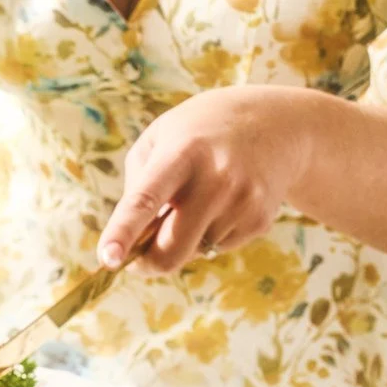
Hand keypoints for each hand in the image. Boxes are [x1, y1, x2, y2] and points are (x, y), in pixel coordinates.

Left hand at [99, 87, 321, 273]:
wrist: (280, 124)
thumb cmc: (202, 132)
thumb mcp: (162, 136)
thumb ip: (137, 185)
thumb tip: (131, 241)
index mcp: (183, 152)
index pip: (145, 199)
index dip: (123, 232)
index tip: (107, 259)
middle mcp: (215, 178)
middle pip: (169, 252)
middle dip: (148, 262)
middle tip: (137, 257)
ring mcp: (241, 201)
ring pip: (193, 252)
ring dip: (185, 238)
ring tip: (203, 197)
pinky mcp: (258, 220)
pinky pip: (217, 248)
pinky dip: (211, 234)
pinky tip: (226, 201)